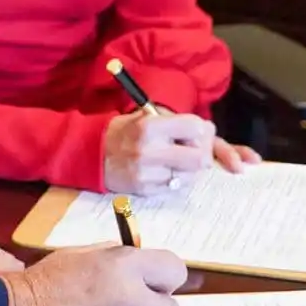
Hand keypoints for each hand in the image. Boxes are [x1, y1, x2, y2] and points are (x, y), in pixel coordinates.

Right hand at [102, 111, 254, 193]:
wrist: (93, 152)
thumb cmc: (127, 130)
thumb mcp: (148, 115)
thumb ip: (179, 124)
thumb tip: (212, 133)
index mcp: (151, 126)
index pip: (196, 128)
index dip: (203, 130)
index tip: (199, 131)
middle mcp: (150, 151)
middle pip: (200, 159)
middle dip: (203, 153)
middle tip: (195, 149)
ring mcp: (148, 174)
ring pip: (191, 177)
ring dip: (191, 169)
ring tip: (176, 160)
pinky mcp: (145, 190)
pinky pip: (176, 189)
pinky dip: (177, 181)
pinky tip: (165, 172)